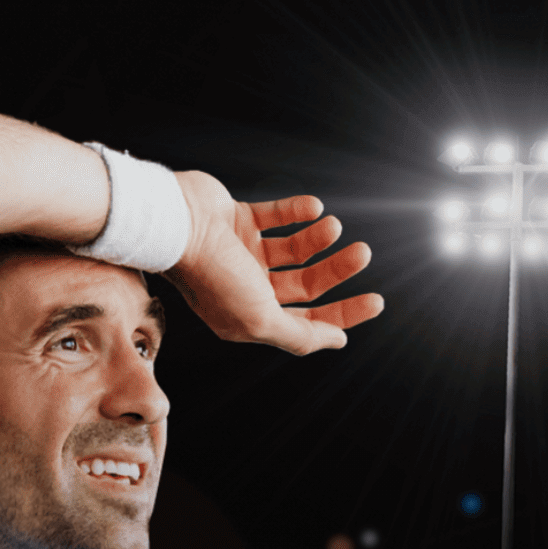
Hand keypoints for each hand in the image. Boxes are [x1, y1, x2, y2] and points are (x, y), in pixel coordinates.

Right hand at [162, 170, 383, 354]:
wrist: (174, 222)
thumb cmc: (211, 273)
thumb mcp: (260, 318)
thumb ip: (299, 335)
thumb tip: (336, 341)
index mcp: (248, 318)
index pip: (305, 322)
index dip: (341, 315)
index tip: (373, 301)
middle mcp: (245, 289)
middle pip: (305, 285)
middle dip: (337, 270)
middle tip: (363, 253)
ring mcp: (240, 253)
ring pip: (294, 249)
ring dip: (319, 237)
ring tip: (333, 225)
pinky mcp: (236, 220)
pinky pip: (276, 217)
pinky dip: (297, 211)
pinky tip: (313, 207)